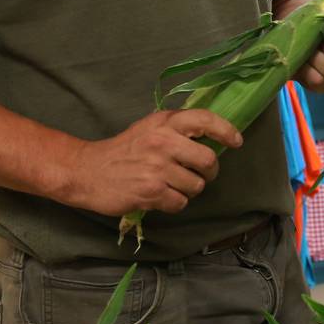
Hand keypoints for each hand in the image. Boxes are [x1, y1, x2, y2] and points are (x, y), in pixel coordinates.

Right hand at [56, 109, 242, 215]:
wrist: (87, 171)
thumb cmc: (123, 151)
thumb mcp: (149, 129)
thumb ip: (176, 130)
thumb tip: (213, 138)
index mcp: (164, 123)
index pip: (205, 120)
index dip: (226, 131)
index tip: (236, 141)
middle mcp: (162, 142)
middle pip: (208, 160)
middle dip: (209, 172)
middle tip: (199, 174)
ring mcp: (157, 167)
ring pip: (197, 185)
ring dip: (188, 190)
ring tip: (171, 185)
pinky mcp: (151, 192)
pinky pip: (181, 202)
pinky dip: (174, 203)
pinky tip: (159, 196)